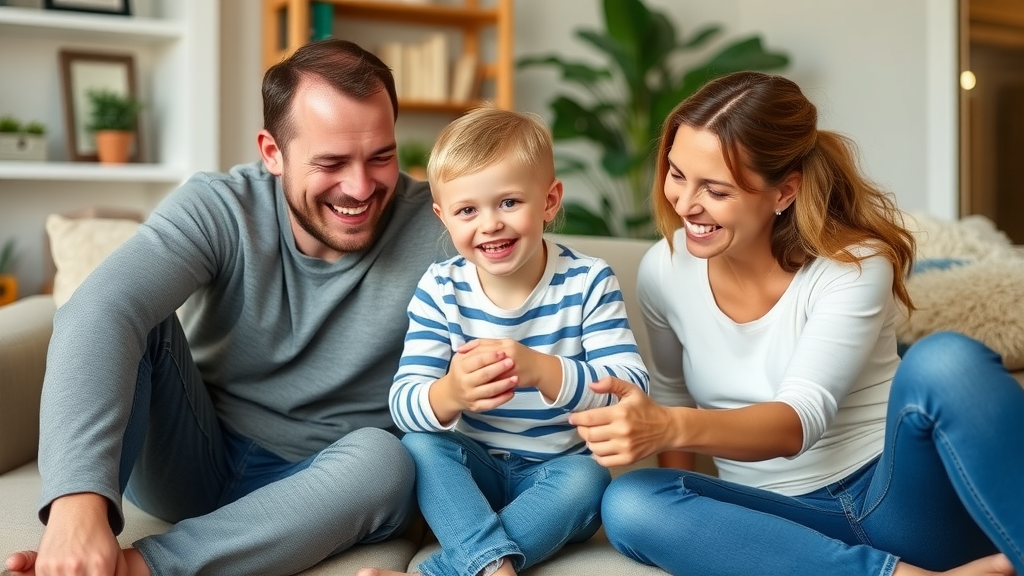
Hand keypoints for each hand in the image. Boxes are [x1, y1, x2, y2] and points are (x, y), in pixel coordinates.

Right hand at [6, 493, 128, 575]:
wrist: (78, 512)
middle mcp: (77, 568)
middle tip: (87, 572)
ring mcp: (57, 567)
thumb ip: (119, 574)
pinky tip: (64, 570)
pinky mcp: (42, 566)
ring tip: (76, 570)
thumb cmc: (97, 534)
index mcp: (99, 566)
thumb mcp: (117, 555)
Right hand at [434, 340, 517, 417]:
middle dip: (499, 368)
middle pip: (484, 375)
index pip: (477, 361)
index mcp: (460, 368)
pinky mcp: (476, 407)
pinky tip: (512, 392)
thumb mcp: (462, 358)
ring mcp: (470, 396)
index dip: (491, 356)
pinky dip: (503, 399)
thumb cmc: (461, 371)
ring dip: (504, 384)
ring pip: (490, 391)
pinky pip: (491, 404)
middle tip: (512, 362)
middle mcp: (464, 383)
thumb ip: (474, 348)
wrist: (452, 393)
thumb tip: (487, 344)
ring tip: (516, 378)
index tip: (503, 352)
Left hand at [459, 338, 561, 399]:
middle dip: (470, 360)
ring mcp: (511, 366)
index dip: (469, 347)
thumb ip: (492, 345)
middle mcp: (508, 352)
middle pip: (483, 355)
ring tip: (466, 376)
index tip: (458, 351)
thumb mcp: (508, 346)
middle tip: (458, 365)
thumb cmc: (522, 356)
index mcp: (505, 343)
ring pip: (488, 370)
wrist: (540, 368)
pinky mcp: (513, 378)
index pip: (483, 343)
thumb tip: (471, 347)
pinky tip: (478, 384)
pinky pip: (496, 381)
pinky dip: (486, 383)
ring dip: (477, 373)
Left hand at [569, 377, 676, 466]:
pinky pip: (603, 461)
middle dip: (581, 430)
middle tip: (583, 426)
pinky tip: (601, 447)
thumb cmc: (647, 408)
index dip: (576, 418)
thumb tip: (591, 385)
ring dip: (589, 442)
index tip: (572, 418)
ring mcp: (625, 447)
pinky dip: (597, 455)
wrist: (667, 429)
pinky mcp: (628, 459)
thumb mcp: (631, 390)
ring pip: (594, 448)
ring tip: (593, 436)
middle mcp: (622, 431)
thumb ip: (611, 383)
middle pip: (589, 435)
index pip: (589, 418)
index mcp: (620, 413)